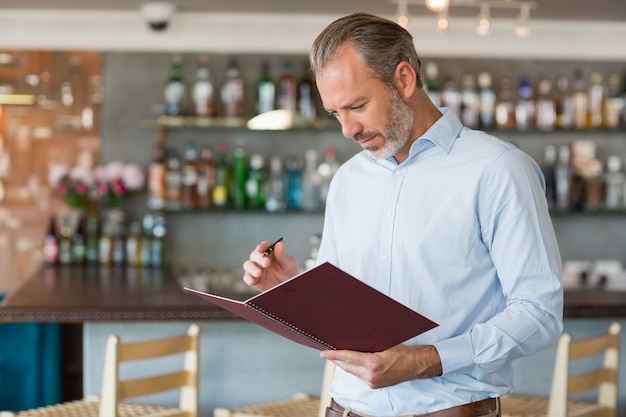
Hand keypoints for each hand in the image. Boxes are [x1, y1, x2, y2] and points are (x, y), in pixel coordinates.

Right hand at [242, 239, 298, 291]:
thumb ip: (283, 255)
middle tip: (266, 263)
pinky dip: (249, 279)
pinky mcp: (254, 279)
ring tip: (259, 273)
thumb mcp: (289, 263)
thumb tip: (279, 244)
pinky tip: (253, 281)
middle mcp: (261, 259)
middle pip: (255, 255)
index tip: (261, 249)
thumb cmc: (289, 271)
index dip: (262, 246)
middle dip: (259, 258)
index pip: (264, 246)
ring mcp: (256, 268)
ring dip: (252, 268)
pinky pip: (247, 277)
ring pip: (248, 265)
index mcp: (270, 252)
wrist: (289, 285)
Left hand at [320, 344, 441, 388]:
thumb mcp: (385, 343)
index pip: (348, 358)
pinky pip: (360, 376)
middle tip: (328, 352)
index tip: (323, 353)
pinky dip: (354, 369)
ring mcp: (373, 382)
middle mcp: (371, 375)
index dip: (334, 355)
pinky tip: (352, 363)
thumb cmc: (404, 351)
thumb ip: (368, 343)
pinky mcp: (375, 385)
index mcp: (373, 363)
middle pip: (347, 366)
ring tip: (338, 356)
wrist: (417, 365)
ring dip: (345, 364)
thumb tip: (353, 337)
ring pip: (352, 372)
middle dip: (337, 359)